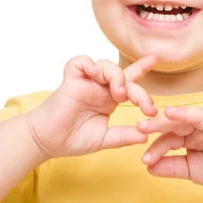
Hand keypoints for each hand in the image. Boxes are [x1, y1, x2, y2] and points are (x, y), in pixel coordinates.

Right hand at [28, 54, 157, 158]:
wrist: (48, 143)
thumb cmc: (73, 139)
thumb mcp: (105, 139)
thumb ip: (124, 135)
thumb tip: (147, 135)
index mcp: (109, 99)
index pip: (129, 81)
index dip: (141, 69)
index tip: (154, 60)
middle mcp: (99, 88)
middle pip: (123, 75)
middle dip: (138, 89)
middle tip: (145, 107)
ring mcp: (85, 83)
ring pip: (105, 65)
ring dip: (116, 76)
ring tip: (119, 92)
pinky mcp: (70, 81)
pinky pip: (79, 62)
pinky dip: (88, 64)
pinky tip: (94, 73)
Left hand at [136, 94, 202, 194]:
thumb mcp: (189, 170)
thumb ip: (170, 167)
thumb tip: (148, 167)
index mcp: (188, 135)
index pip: (168, 137)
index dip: (156, 147)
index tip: (144, 159)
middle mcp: (200, 128)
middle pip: (178, 122)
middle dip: (160, 124)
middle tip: (141, 126)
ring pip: (199, 117)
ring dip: (185, 113)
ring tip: (169, 112)